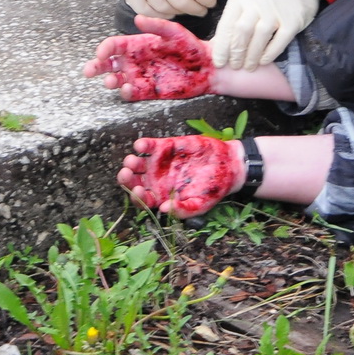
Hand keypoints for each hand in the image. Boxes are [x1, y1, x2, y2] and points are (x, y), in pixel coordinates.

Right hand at [83, 16, 213, 99]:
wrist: (207, 67)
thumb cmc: (191, 47)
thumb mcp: (174, 32)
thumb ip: (156, 25)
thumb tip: (137, 18)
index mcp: (137, 44)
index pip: (114, 46)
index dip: (104, 49)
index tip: (101, 53)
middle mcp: (135, 60)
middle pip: (108, 64)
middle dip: (96, 66)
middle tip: (89, 70)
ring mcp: (139, 76)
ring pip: (116, 80)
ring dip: (110, 81)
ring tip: (111, 81)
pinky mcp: (147, 91)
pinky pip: (131, 94)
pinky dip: (126, 93)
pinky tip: (128, 89)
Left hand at [117, 136, 242, 216]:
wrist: (227, 166)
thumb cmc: (212, 189)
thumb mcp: (200, 204)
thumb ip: (182, 209)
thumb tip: (163, 210)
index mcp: (161, 197)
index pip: (142, 200)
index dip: (137, 197)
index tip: (138, 191)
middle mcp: (156, 181)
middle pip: (134, 181)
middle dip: (127, 179)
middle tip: (126, 173)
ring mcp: (158, 163)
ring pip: (137, 164)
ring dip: (131, 162)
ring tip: (132, 160)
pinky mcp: (165, 147)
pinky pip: (149, 146)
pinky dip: (143, 145)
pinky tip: (141, 145)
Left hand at [211, 0, 320, 70]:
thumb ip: (235, 15)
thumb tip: (221, 44)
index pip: (227, 24)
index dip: (222, 46)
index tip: (219, 62)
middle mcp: (257, 1)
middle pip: (242, 31)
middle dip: (236, 53)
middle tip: (234, 66)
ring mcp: (276, 10)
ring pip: (259, 37)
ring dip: (251, 56)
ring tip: (248, 66)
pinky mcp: (293, 20)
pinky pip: (279, 41)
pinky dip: (269, 54)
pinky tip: (263, 61)